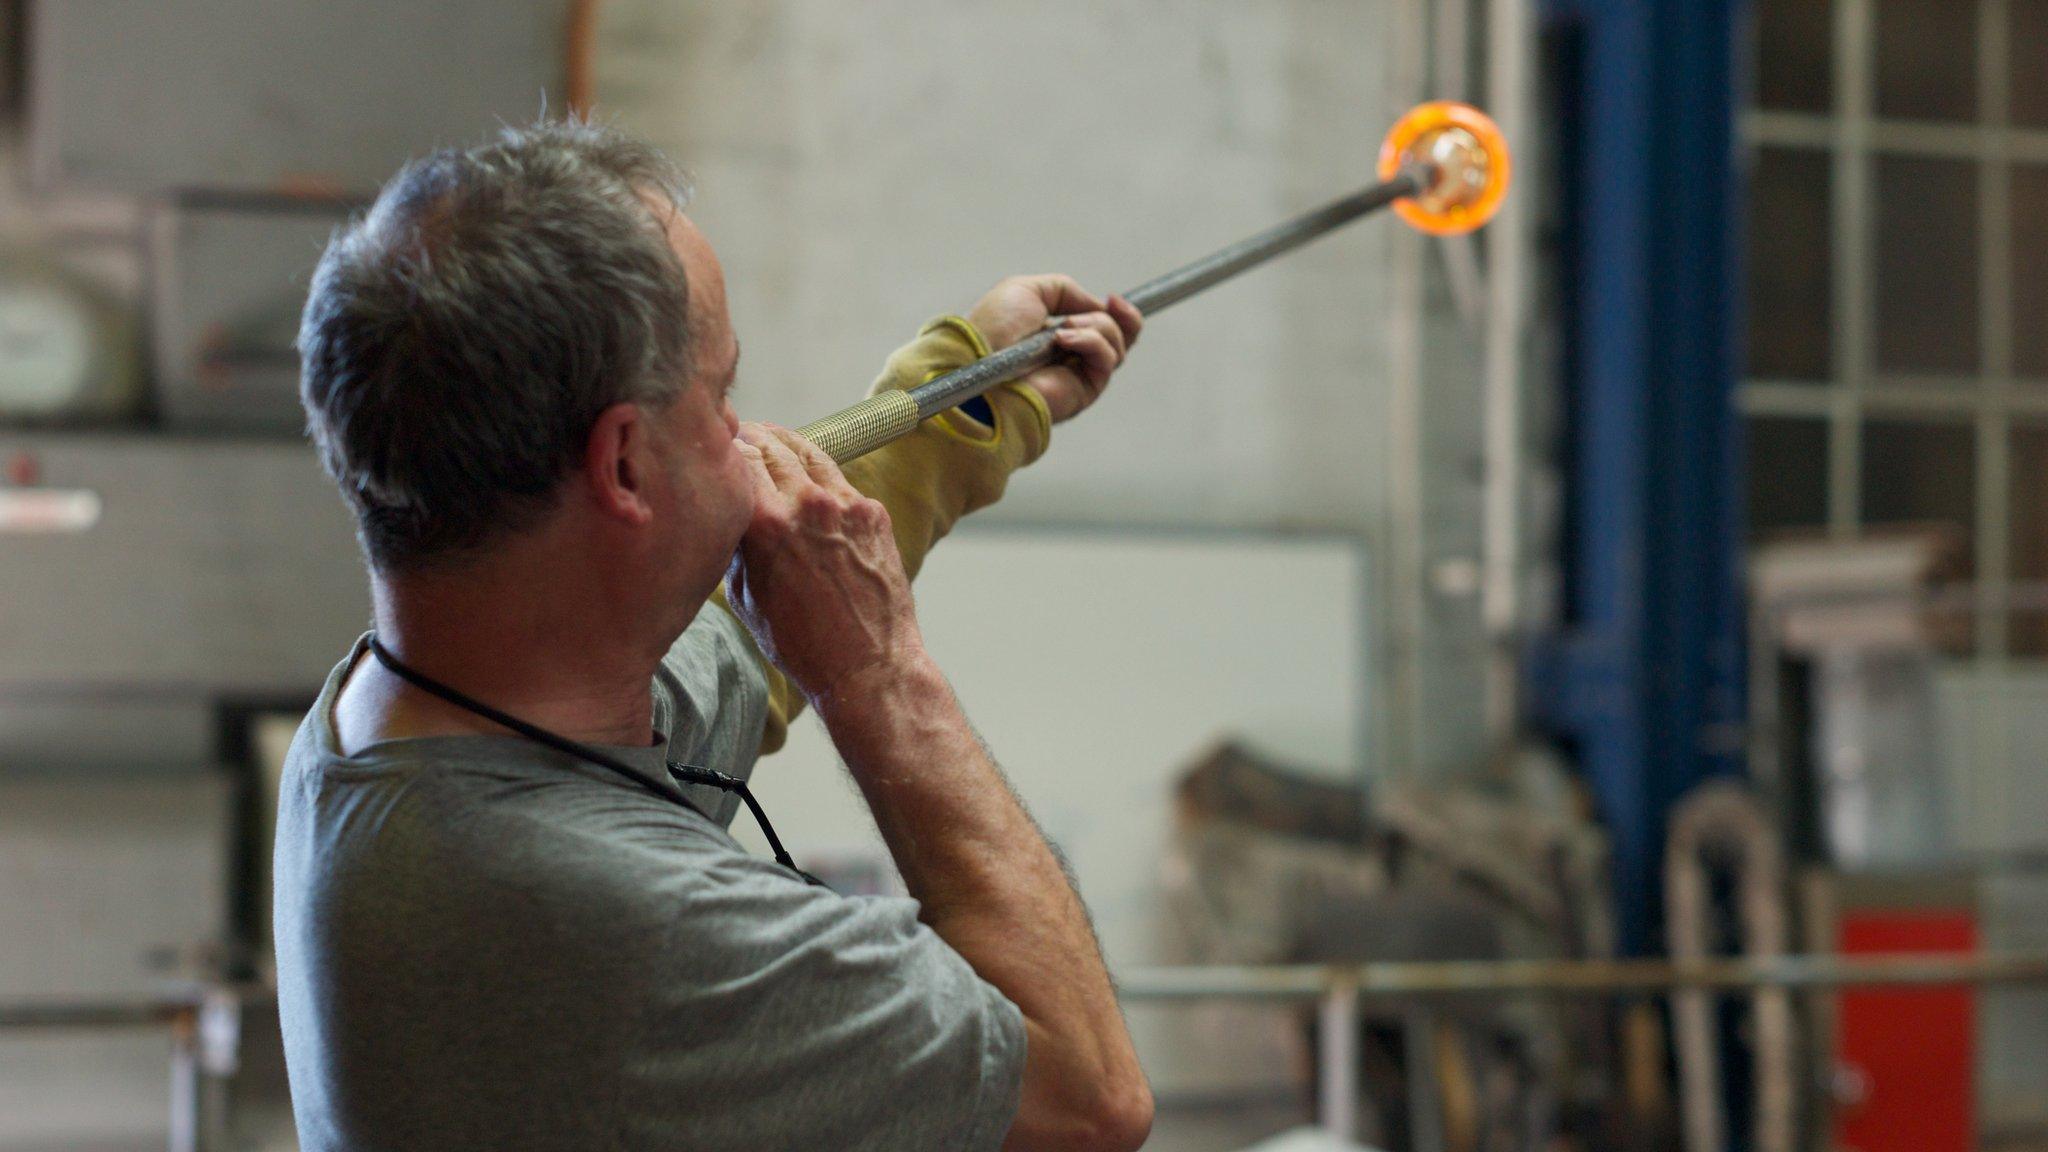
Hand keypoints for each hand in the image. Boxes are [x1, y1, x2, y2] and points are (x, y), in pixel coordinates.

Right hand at [723, 423, 926, 701]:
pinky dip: (820, 478)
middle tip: (739, 436)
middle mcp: (807, 504)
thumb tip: (730, 515)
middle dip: (752, 437)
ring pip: (808, 453)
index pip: (738, 456)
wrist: (867, 666)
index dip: (724, 447)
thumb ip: (737, 546)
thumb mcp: (745, 597)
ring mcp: (846, 505)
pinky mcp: (873, 513)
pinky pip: (839, 481)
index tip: (715, 446)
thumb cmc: (801, 645)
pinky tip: (809, 486)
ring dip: (786, 446)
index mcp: (766, 524)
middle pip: (771, 444)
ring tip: (772, 445)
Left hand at [965, 274, 1143, 423]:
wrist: (981, 362)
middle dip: (1123, 318)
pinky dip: (1091, 342)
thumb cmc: (993, 328)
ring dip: (1096, 326)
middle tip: (1111, 304)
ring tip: (1063, 328)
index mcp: (1057, 333)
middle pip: (1121, 338)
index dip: (1118, 312)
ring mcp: (1078, 374)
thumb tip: (1096, 304)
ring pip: (1117, 345)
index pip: (1103, 325)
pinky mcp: (1083, 390)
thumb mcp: (1028, 289)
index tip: (1114, 299)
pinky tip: (1063, 339)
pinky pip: (1107, 359)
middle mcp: (1071, 355)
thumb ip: (1065, 290)